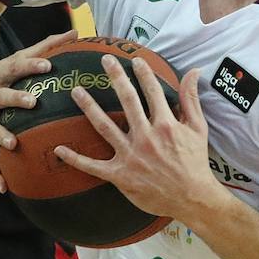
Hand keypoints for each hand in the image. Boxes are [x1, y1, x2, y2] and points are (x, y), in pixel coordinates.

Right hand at [0, 30, 77, 191]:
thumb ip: (47, 46)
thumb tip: (77, 32)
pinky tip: (4, 187)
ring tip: (13, 144)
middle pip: (1, 96)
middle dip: (15, 99)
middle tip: (33, 102)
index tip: (48, 64)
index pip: (16, 67)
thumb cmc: (2, 71)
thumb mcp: (19, 56)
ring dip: (0, 136)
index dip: (31, 65)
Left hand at [55, 55, 221, 220]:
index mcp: (165, 125)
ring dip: (89, 107)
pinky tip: (60, 148)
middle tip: (105, 60)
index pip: (152, 92)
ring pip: (105, 126)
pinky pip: (93, 166)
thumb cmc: (195, 162)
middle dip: (116, 77)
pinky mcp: (120, 175)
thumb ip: (191, 99)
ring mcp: (130, 156)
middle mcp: (146, 137)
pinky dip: (75, 158)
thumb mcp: (198, 128)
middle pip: (127, 100)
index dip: (143, 73)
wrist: (192, 198)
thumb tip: (193, 71)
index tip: (135, 59)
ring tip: (76, 91)